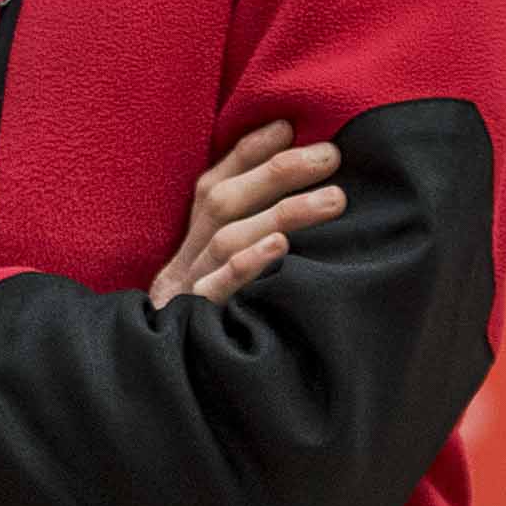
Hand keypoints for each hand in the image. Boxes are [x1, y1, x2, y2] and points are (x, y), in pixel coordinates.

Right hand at [149, 122, 344, 306]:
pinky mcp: (197, 322)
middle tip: (331, 155)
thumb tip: (307, 192)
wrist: (170, 381)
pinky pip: (217, 290)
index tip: (289, 125)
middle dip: (276, 172)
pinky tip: (280, 248)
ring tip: (335, 198)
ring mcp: (190, 289)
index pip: (214, 184)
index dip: (247, 152)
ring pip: (227, 239)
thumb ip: (250, 234)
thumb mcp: (224, 272)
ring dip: (281, 212)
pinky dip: (247, 266)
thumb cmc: (214, 322)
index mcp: (191, 241)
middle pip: (222, 201)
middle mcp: (187, 258)